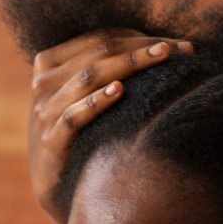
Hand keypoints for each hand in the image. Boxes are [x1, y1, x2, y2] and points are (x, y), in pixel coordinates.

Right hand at [29, 29, 192, 223]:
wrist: (57, 185)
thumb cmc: (82, 133)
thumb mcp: (84, 95)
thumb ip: (109, 70)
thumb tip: (165, 48)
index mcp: (50, 62)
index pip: (102, 39)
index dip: (141, 37)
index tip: (179, 46)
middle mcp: (43, 82)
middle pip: (99, 52)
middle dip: (142, 48)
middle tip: (177, 50)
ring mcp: (44, 110)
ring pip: (90, 75)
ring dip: (129, 64)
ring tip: (160, 58)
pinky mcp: (50, 139)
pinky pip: (74, 115)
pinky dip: (97, 101)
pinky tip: (121, 92)